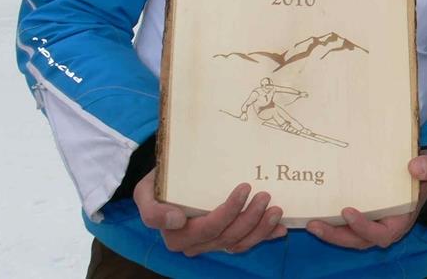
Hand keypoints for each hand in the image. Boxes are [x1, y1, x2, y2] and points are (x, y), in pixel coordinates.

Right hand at [134, 169, 285, 256]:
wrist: (167, 182)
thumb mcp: (145, 192)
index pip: (210, 227)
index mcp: (178, 236)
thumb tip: (176, 220)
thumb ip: (153, 210)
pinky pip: (246, 243)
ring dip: (261, 229)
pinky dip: (265, 236)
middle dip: (251, 218)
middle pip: (229, 237)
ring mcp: (212, 243)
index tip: (245, 187)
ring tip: (276, 209)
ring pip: (240, 243)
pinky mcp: (225, 237)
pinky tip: (280, 228)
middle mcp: (195, 244)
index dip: (230, 211)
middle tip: (266, 195)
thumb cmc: (159, 183)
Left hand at [305, 150, 426, 248]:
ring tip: (310, 223)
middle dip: (337, 236)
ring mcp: (374, 223)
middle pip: (359, 240)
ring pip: (350, 237)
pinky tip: (314, 214)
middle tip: (315, 225)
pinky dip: (331, 224)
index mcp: (401, 219)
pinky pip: (346, 227)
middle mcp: (386, 226)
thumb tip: (415, 168)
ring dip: (330, 233)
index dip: (364, 227)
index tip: (347, 212)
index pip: (382, 233)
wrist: (423, 169)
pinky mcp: (364, 216)